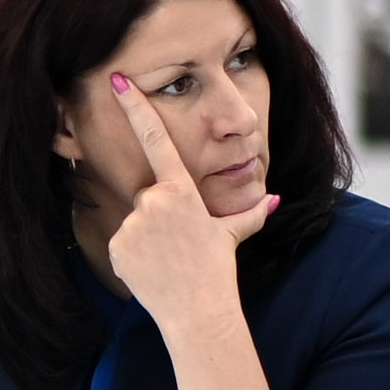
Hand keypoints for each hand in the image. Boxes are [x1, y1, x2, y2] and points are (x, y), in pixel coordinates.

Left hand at [102, 74, 268, 317]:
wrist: (198, 310)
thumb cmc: (217, 270)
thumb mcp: (232, 235)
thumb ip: (250, 214)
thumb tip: (274, 199)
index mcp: (180, 189)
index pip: (155, 138)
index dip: (134, 106)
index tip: (116, 80)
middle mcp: (152, 200)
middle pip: (148, 197)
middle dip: (160, 217)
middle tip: (176, 244)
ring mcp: (131, 224)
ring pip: (135, 222)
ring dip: (147, 238)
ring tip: (166, 260)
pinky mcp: (115, 246)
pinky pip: (121, 244)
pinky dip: (133, 256)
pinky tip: (150, 271)